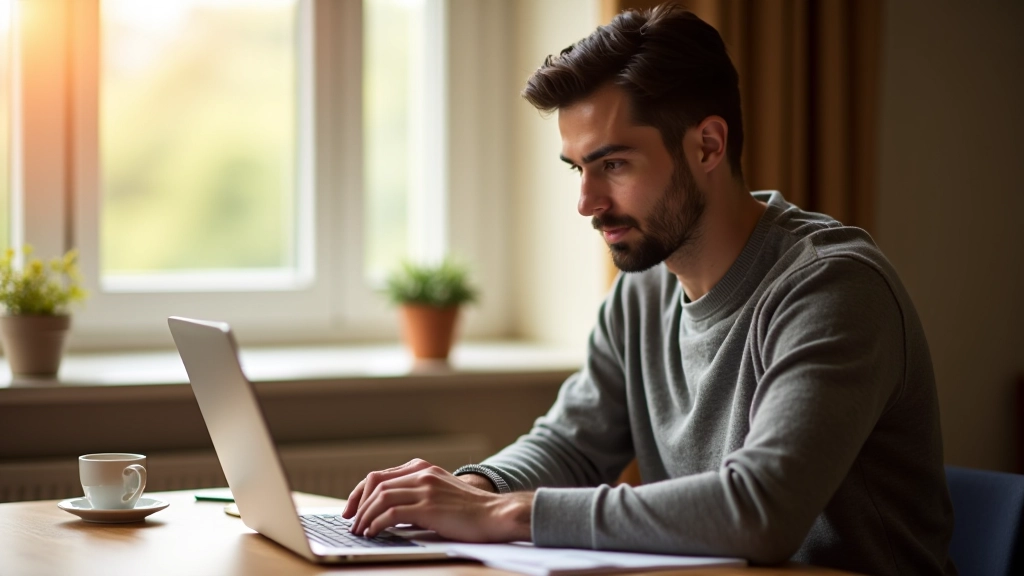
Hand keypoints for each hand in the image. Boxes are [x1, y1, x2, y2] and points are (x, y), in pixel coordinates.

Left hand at [341, 459, 532, 541]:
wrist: (495, 514)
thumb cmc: (469, 510)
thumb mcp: (440, 493)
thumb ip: (417, 494)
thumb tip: (389, 512)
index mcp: (423, 468)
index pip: (380, 476)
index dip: (360, 492)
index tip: (351, 508)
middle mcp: (422, 474)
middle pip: (376, 484)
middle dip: (357, 504)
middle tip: (351, 522)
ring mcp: (425, 488)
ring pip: (381, 497)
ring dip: (365, 516)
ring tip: (360, 531)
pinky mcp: (428, 506)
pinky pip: (391, 513)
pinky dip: (376, 524)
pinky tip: (373, 533)